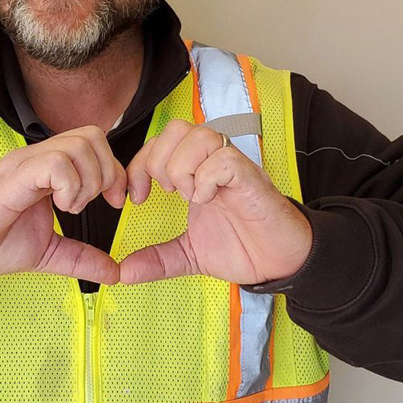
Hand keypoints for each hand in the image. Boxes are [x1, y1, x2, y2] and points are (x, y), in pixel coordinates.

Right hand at [0, 125, 127, 284]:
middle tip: (97, 203)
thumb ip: (82, 258)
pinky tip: (61, 207)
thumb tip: (114, 273)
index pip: (94, 144)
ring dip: (87, 181)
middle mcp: (39, 158)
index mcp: (49, 168)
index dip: (114, 171)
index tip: (116, 202)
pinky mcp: (16, 175)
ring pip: (77, 145)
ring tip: (71, 207)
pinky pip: (56, 163)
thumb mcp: (50, 253)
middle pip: (92, 136)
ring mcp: (27, 163)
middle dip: (107, 172)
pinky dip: (69, 186)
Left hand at [119, 119, 311, 285]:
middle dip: (158, 162)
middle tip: (165, 194)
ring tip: (189, 197)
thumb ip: (157, 259)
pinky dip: (207, 179)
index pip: (158, 143)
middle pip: (176, 128)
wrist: (280, 262)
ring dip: (183, 168)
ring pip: (199, 136)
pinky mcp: (251, 178)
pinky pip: (224, 159)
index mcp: (195, 172)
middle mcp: (212, 162)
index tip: (135, 198)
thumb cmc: (242, 248)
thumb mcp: (188, 255)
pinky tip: (208, 201)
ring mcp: (233, 167)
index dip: (138, 164)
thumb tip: (123, 273)